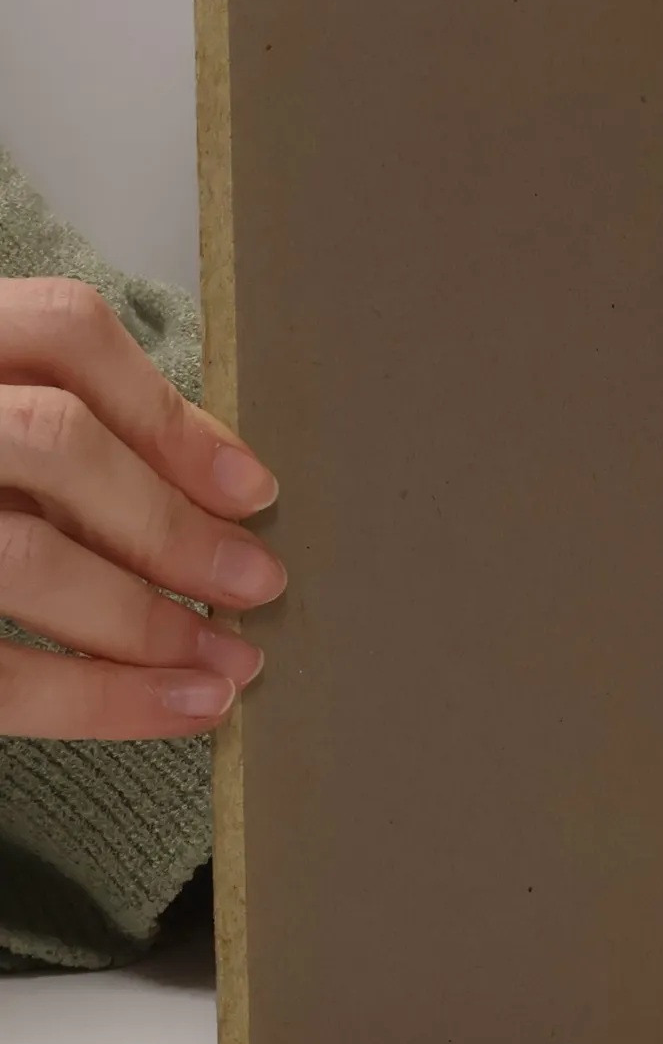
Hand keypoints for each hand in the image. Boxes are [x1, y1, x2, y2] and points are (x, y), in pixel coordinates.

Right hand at [0, 277, 282, 737]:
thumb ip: (54, 413)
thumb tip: (218, 474)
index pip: (59, 332)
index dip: (167, 412)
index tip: (254, 487)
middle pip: (52, 443)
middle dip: (169, 523)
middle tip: (258, 584)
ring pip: (19, 555)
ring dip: (144, 620)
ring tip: (231, 666)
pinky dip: (96, 700)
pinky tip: (178, 711)